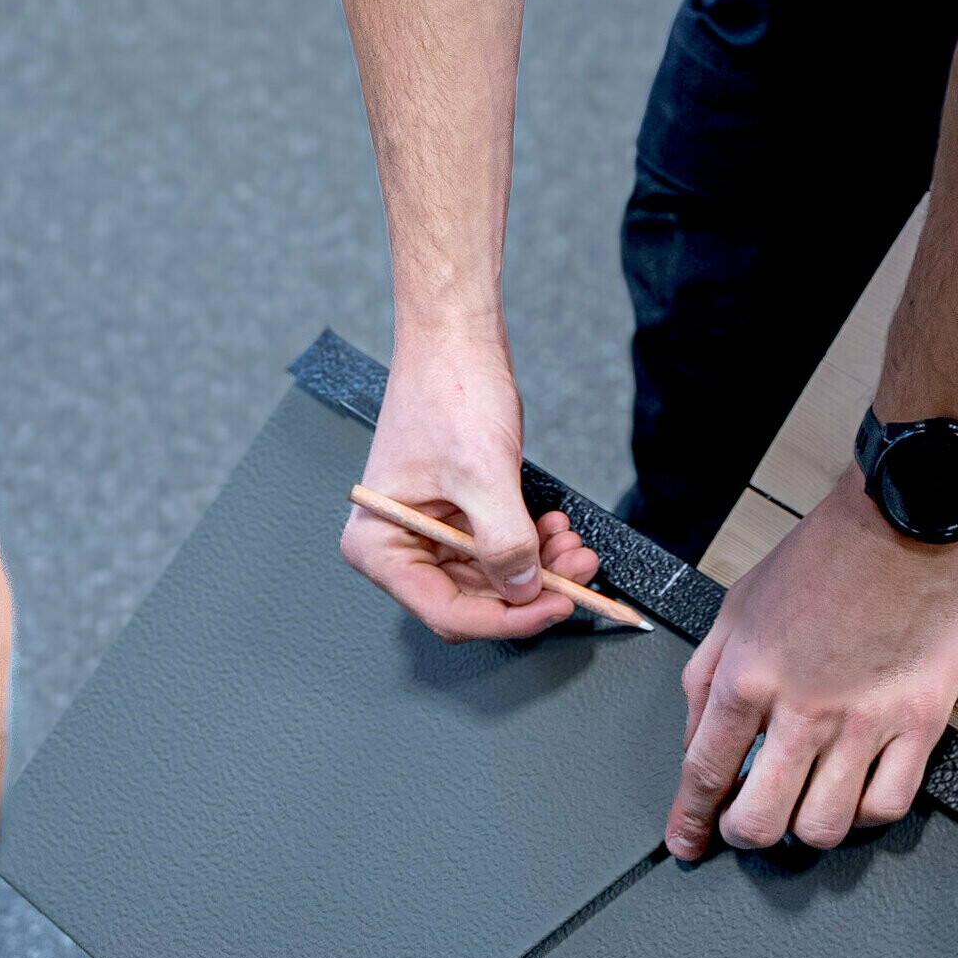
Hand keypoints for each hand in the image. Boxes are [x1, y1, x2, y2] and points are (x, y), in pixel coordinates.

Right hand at [339, 333, 599, 640]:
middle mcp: (399, 545)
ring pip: (494, 578)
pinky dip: (533, 545)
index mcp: (380, 544)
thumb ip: (504, 541)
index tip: (553, 607)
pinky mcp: (460, 516)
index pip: (447, 611)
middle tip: (578, 577)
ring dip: (539, 568)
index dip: (506, 618)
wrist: (455, 339)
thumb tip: (525, 589)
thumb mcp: (482, 474)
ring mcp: (431, 532)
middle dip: (530, 590)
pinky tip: (557, 528)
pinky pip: (501, 549)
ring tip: (574, 548)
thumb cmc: (447, 390)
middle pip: (474, 600)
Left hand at [667, 465, 957, 858]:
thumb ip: (707, 676)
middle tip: (750, 823)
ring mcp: (865, 719)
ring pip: (823, 826)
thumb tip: (696, 741)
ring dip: (806, 831)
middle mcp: (802, 707)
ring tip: (806, 808)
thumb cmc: (827, 551)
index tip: (688, 842)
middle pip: (759, 819)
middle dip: (744, 834)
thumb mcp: (740, 603)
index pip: (705, 772)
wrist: (913, 511)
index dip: (691, 821)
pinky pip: (888, 804)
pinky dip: (866, 815)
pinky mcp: (921, 720)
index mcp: (748, 675)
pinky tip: (858, 796)